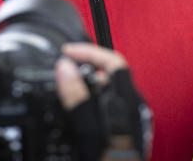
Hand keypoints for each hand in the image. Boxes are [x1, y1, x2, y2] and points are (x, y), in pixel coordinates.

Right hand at [57, 43, 148, 160]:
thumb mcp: (90, 138)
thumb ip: (79, 104)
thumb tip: (66, 70)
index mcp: (128, 108)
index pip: (114, 63)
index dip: (88, 51)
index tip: (65, 53)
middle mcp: (133, 115)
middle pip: (110, 78)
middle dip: (83, 71)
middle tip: (59, 72)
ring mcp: (129, 128)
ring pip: (107, 97)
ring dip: (84, 90)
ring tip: (62, 94)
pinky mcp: (123, 140)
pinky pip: (106, 115)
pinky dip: (88, 109)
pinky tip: (73, 121)